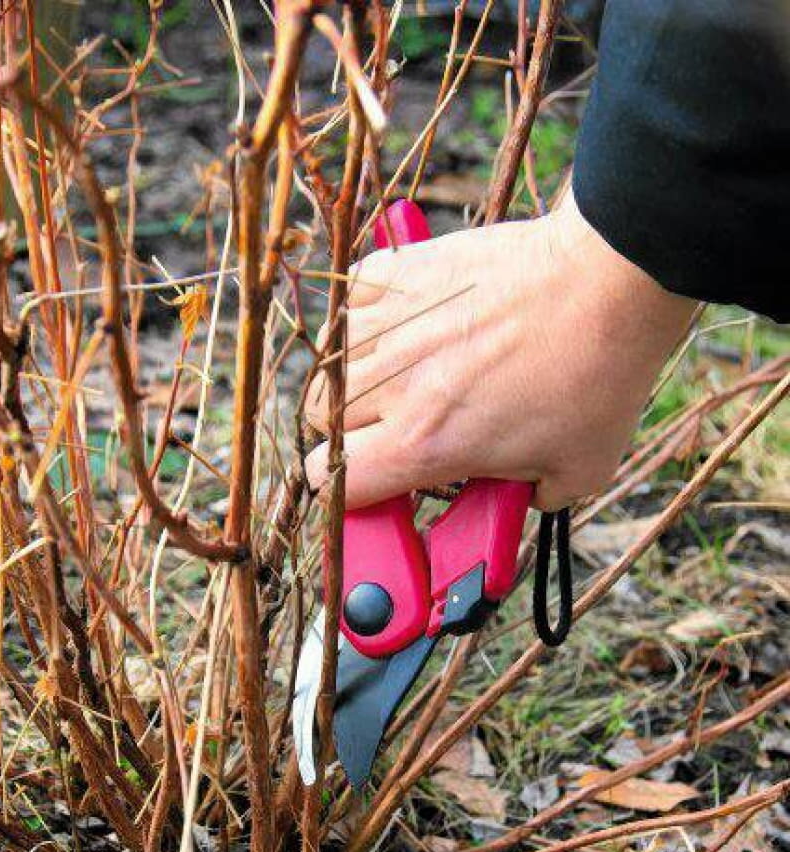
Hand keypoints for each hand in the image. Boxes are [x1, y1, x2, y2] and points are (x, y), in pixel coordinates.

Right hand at [305, 188, 695, 509]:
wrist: (609, 282)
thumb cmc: (598, 376)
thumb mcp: (578, 472)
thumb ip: (529, 499)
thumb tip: (513, 496)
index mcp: (425, 443)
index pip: (337, 483)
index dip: (348, 495)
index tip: (374, 490)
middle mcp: (395, 385)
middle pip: (322, 424)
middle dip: (349, 437)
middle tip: (390, 434)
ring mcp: (394, 323)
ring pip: (329, 362)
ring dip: (353, 379)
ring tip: (395, 382)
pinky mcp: (408, 273)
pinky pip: (354, 296)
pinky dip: (364, 314)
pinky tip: (398, 326)